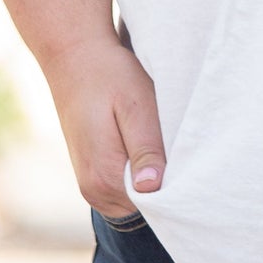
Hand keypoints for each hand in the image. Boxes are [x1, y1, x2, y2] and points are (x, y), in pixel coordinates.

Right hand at [41, 31, 165, 219]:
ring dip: (151, 174)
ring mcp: (90, 185)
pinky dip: (138, 169)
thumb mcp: (135, 106)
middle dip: (164, 182)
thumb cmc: (110, 76)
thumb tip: (152, 188)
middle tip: (174, 143)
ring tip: (157, 138)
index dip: (175, 186)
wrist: (74, 57)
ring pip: (136, 196)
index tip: (187, 159)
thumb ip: (145, 149)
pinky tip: (143, 141)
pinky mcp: (91, 174)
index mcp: (104, 178)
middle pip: (146, 204)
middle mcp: (93, 191)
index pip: (155, 205)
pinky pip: (124, 186)